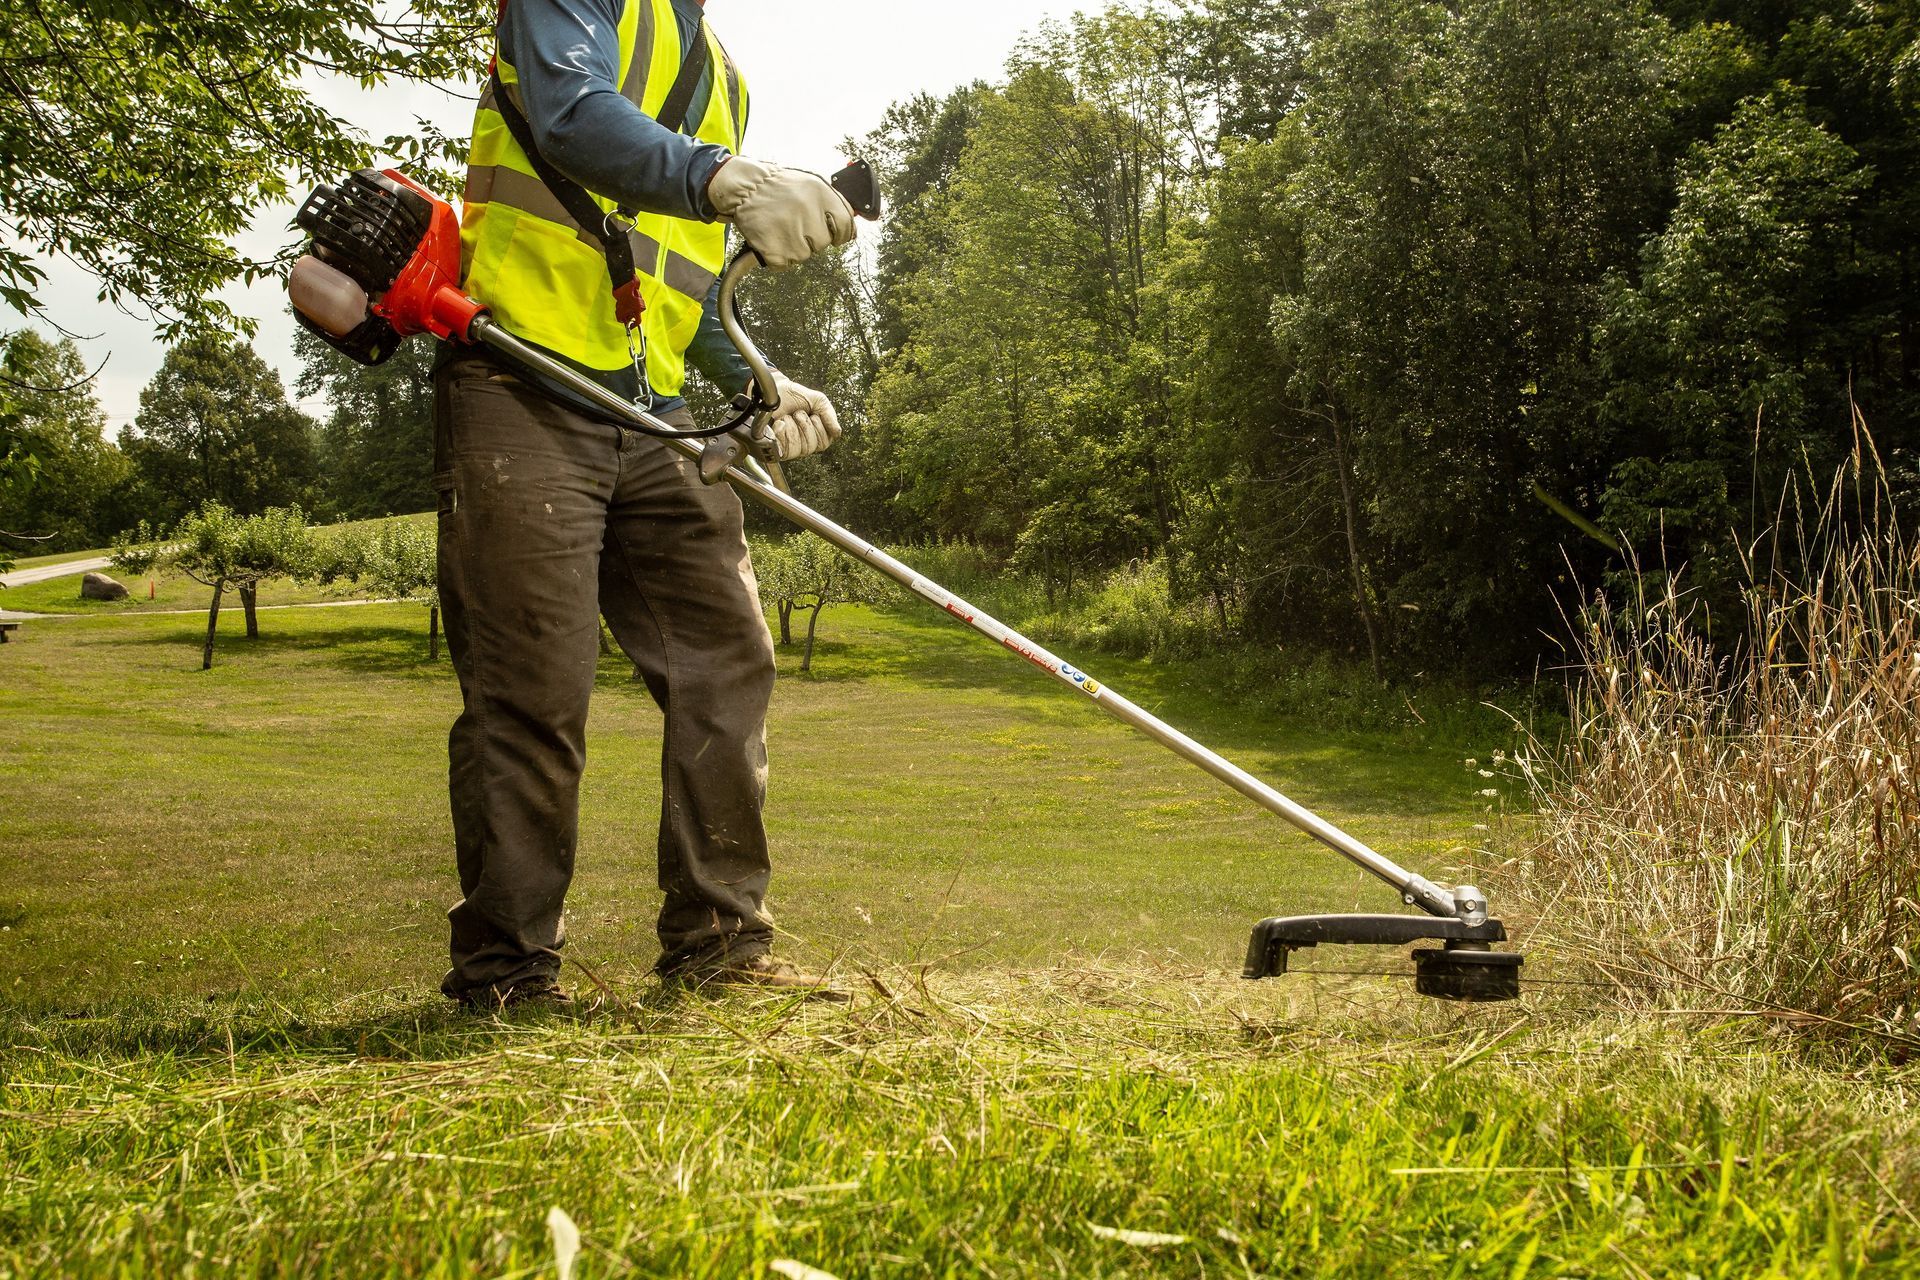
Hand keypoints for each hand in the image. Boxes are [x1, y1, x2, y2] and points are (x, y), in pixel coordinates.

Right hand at [708, 157, 855, 270]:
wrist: (745, 188)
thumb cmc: (779, 186)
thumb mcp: (811, 184)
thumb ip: (835, 204)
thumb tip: (854, 227)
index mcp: (821, 194)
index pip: (846, 224)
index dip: (842, 232)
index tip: (836, 235)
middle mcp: (808, 213)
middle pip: (824, 242)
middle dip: (812, 236)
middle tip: (795, 221)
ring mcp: (791, 234)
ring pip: (805, 254)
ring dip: (795, 245)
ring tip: (781, 226)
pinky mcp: (775, 251)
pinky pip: (786, 263)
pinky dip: (779, 255)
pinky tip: (772, 236)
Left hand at [763, 375, 840, 461]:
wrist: (773, 392)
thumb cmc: (792, 396)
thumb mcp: (818, 400)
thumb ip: (830, 416)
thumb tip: (838, 432)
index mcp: (816, 434)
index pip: (824, 443)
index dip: (819, 428)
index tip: (813, 415)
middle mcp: (804, 443)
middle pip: (813, 447)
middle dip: (805, 426)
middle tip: (798, 414)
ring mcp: (789, 447)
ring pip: (800, 450)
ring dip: (794, 429)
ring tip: (788, 418)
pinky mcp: (776, 448)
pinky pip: (785, 450)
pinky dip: (783, 433)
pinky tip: (780, 424)